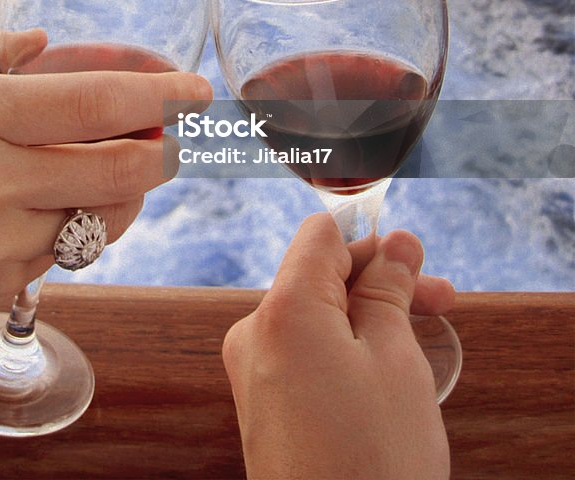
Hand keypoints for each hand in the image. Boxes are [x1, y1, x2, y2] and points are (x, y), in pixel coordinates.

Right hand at [0, 36, 211, 375]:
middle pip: (124, 168)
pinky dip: (84, 224)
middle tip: (178, 132)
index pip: (94, 104)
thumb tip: (43, 40)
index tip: (195, 90)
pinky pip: (71, 252)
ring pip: (108, 216)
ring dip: (130, 188)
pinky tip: (61, 204)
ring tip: (120, 162)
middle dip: (167, 149)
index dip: (160, 97)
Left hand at [222, 214, 451, 479]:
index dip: (372, 238)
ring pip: (316, 316)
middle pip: (320, 277)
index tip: (416, 260)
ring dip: (367, 317)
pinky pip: (304, 353)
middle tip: (440, 302)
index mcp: (283, 310)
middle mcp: (255, 333)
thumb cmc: (372, 461)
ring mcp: (253, 372)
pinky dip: (344, 350)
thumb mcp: (397, 361)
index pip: (322, 236)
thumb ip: (390, 291)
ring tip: (418, 344)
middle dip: (379, 282)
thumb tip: (396, 245)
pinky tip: (383, 373)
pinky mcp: (263, 405)